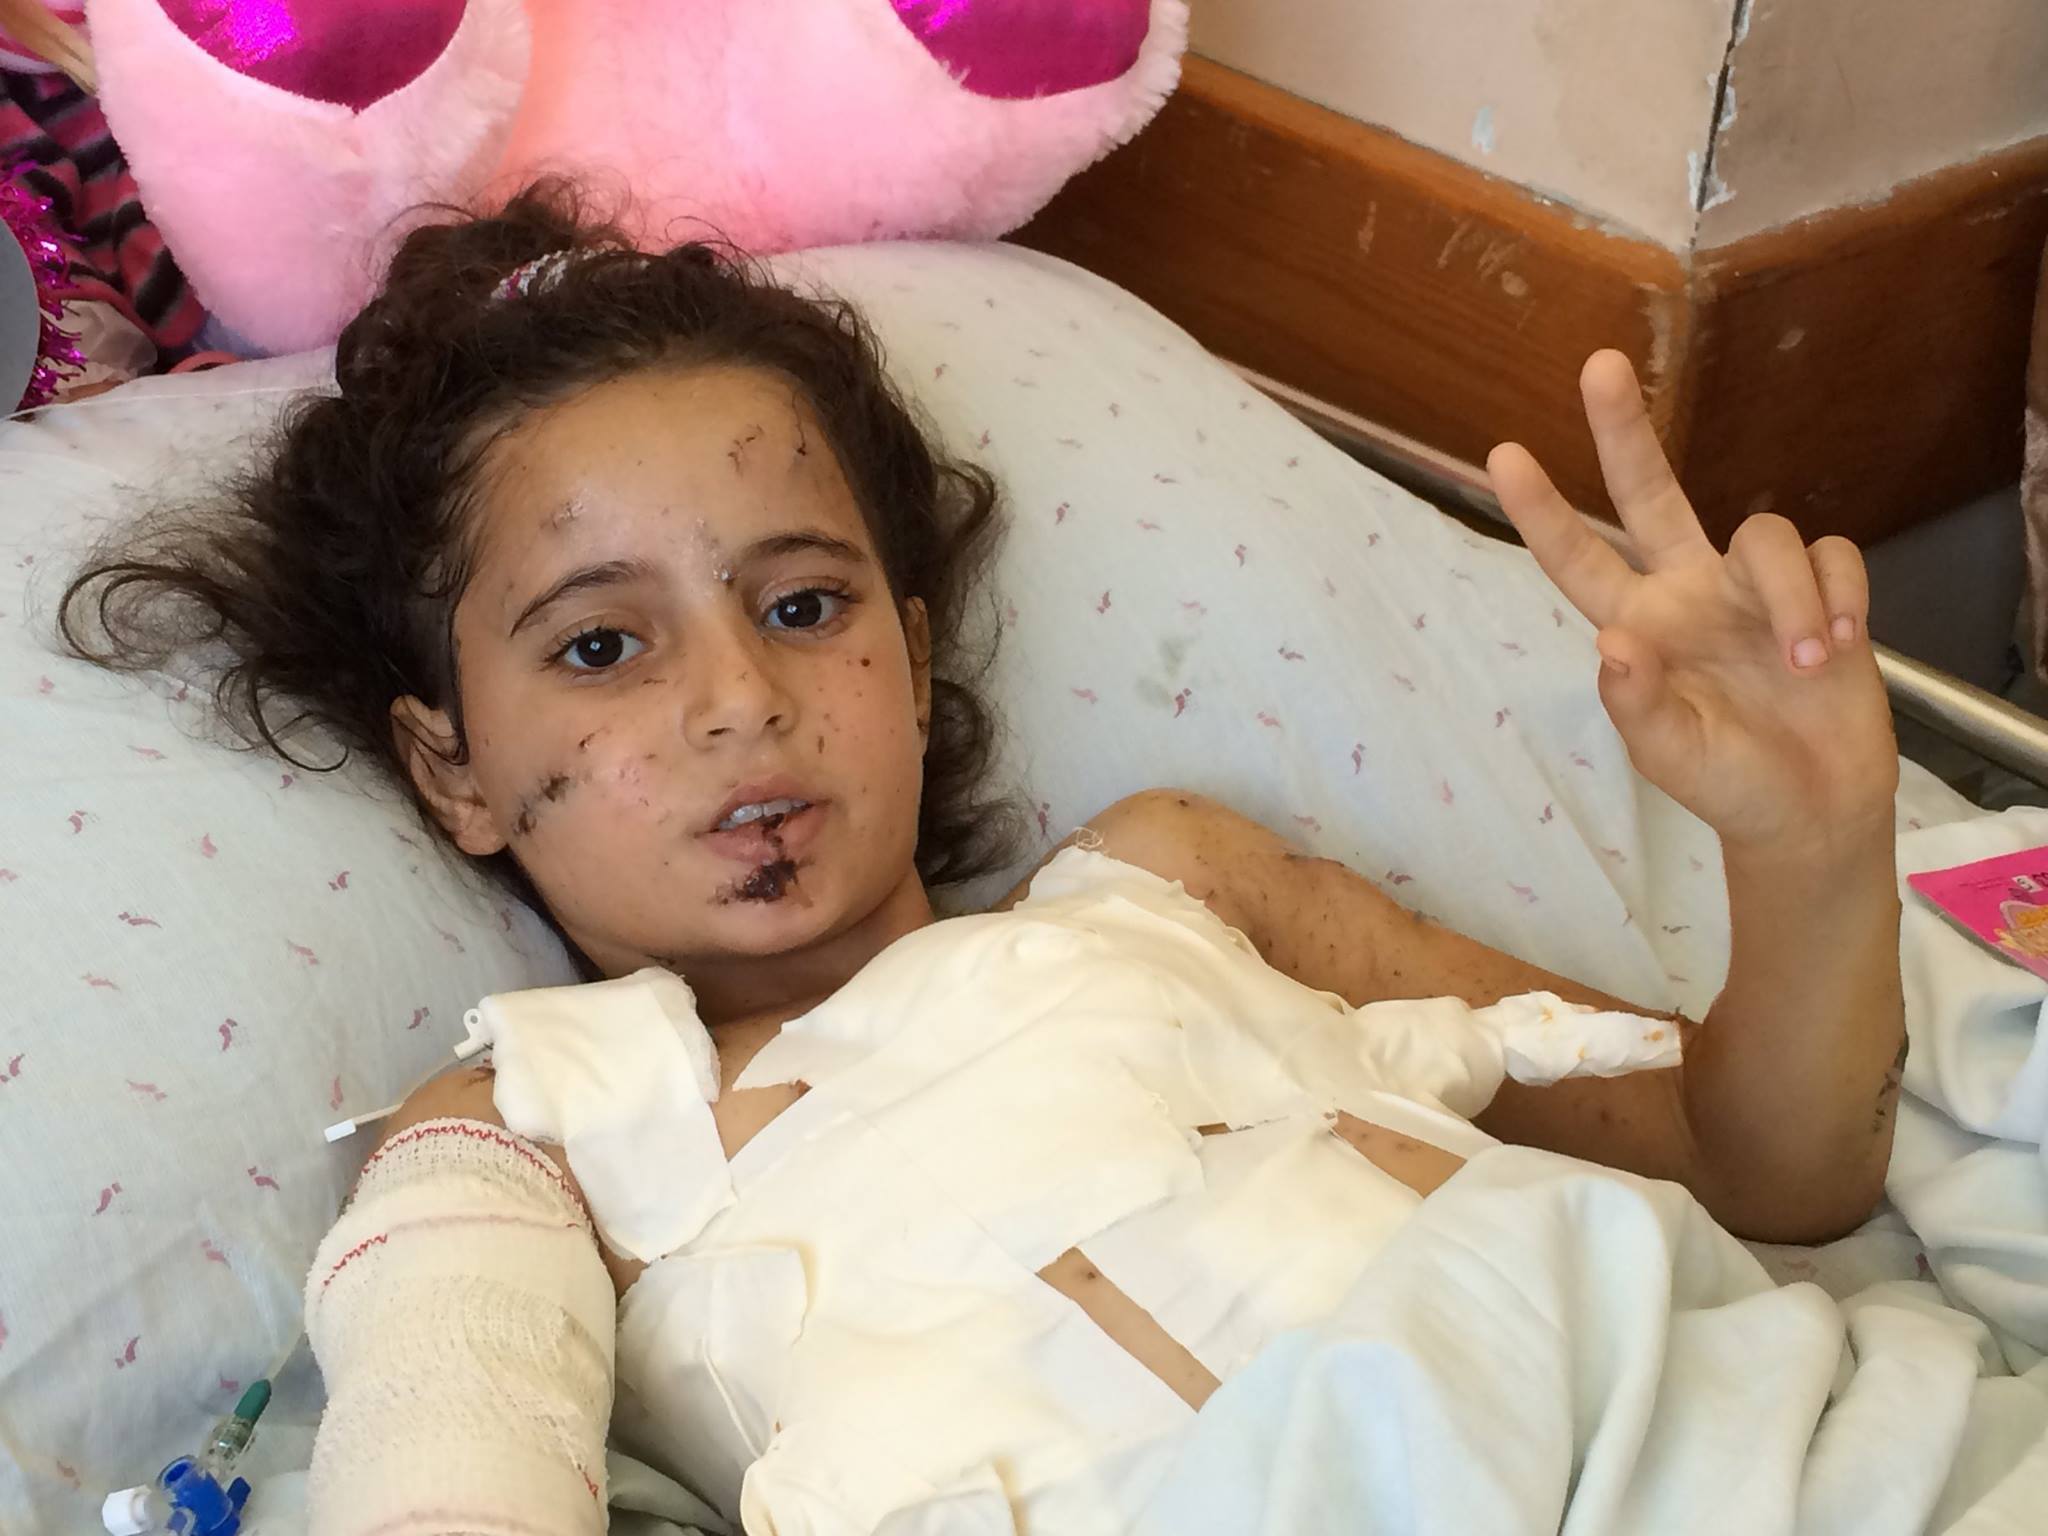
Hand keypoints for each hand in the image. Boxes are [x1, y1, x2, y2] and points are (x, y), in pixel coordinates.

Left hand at [1487, 352, 1896, 856]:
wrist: (1813, 811)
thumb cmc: (1730, 784)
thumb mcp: (1672, 757)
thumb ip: (1639, 706)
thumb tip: (1612, 642)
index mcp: (1639, 625)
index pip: (1579, 559)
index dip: (1543, 512)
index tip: (1502, 454)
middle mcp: (1688, 591)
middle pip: (1651, 493)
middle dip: (1624, 431)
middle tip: (1598, 366)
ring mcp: (1753, 589)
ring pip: (1765, 533)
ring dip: (1791, 596)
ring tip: (1809, 659)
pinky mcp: (1824, 593)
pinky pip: (1830, 556)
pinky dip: (1840, 597)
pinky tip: (1843, 648)